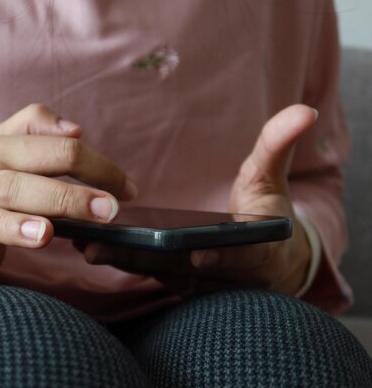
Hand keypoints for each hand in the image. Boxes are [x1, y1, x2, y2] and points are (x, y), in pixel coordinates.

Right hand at [0, 104, 137, 284]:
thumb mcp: (0, 141)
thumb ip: (36, 126)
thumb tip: (77, 129)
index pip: (55, 150)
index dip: (97, 167)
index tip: (127, 190)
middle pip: (23, 183)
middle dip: (67, 196)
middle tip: (108, 211)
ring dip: (16, 225)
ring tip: (47, 233)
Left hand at [82, 105, 316, 296]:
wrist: (261, 256)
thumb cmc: (265, 214)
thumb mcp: (272, 180)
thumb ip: (278, 147)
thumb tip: (302, 110)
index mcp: (250, 250)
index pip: (238, 255)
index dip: (222, 256)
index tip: (200, 254)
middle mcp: (217, 272)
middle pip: (181, 268)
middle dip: (145, 259)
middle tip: (104, 247)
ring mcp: (191, 277)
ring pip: (155, 271)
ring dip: (122, 260)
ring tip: (86, 245)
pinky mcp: (169, 275)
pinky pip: (143, 268)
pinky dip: (118, 258)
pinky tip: (87, 244)